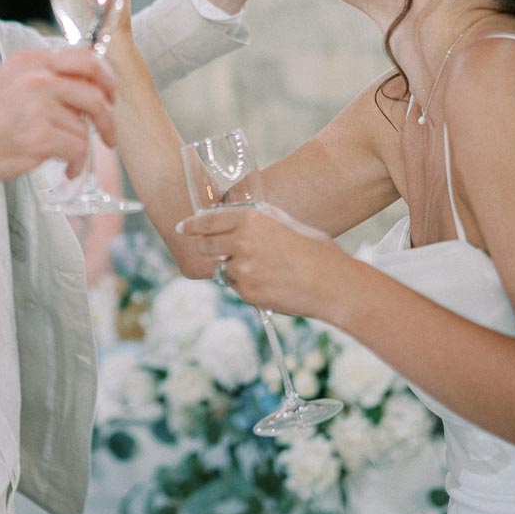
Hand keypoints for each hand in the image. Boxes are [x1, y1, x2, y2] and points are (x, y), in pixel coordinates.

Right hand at [0, 48, 116, 191]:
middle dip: (109, 115)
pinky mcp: (39, 136)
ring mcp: (38, 105)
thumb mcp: (8, 84)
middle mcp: (36, 77)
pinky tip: (67, 170)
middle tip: (109, 133)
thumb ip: (42, 79)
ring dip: (83, 147)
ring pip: (86, 124)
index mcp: (30, 61)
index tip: (109, 97)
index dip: (106, 79)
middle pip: (95, 90)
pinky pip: (78, 148)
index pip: (85, 57)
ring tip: (71, 159)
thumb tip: (84, 89)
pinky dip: (77, 164)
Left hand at [175, 204, 347, 317]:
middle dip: (207, 247)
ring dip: (234, 269)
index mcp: (251, 220)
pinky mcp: (248, 293)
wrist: (332, 284)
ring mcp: (243, 270)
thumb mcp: (287, 224)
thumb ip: (261, 222)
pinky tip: (270, 282)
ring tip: (263, 269)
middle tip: (212, 249)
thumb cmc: (317, 251)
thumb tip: (245, 221)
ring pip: (225, 269)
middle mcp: (242, 242)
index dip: (192, 225)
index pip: (209, 221)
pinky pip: (239, 288)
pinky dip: (248, 285)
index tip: (182, 227)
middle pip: (207, 246)